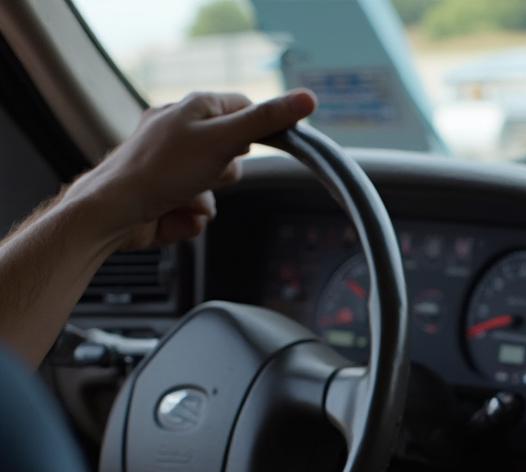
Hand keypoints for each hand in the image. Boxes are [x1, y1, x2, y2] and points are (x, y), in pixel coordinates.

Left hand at [63, 89, 316, 250]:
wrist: (116, 212)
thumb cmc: (163, 169)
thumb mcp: (222, 140)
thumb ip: (264, 122)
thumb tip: (308, 99)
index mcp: (193, 108)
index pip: (244, 108)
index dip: (261, 128)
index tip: (276, 144)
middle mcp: (182, 133)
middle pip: (234, 155)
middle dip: (226, 173)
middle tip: (205, 172)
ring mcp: (174, 167)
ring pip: (218, 188)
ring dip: (207, 201)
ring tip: (181, 198)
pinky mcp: (168, 197)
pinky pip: (200, 210)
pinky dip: (191, 218)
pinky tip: (171, 214)